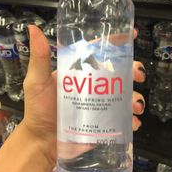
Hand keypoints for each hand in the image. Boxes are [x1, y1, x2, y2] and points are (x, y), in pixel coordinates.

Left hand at [23, 26, 145, 164]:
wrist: (42, 142)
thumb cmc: (38, 110)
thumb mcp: (37, 82)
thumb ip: (39, 58)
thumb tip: (33, 28)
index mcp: (80, 72)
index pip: (100, 52)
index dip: (116, 43)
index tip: (131, 36)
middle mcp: (93, 86)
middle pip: (119, 73)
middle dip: (133, 71)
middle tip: (138, 75)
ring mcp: (100, 105)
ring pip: (125, 96)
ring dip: (135, 97)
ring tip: (136, 106)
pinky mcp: (103, 123)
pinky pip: (122, 119)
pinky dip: (131, 120)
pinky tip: (133, 122)